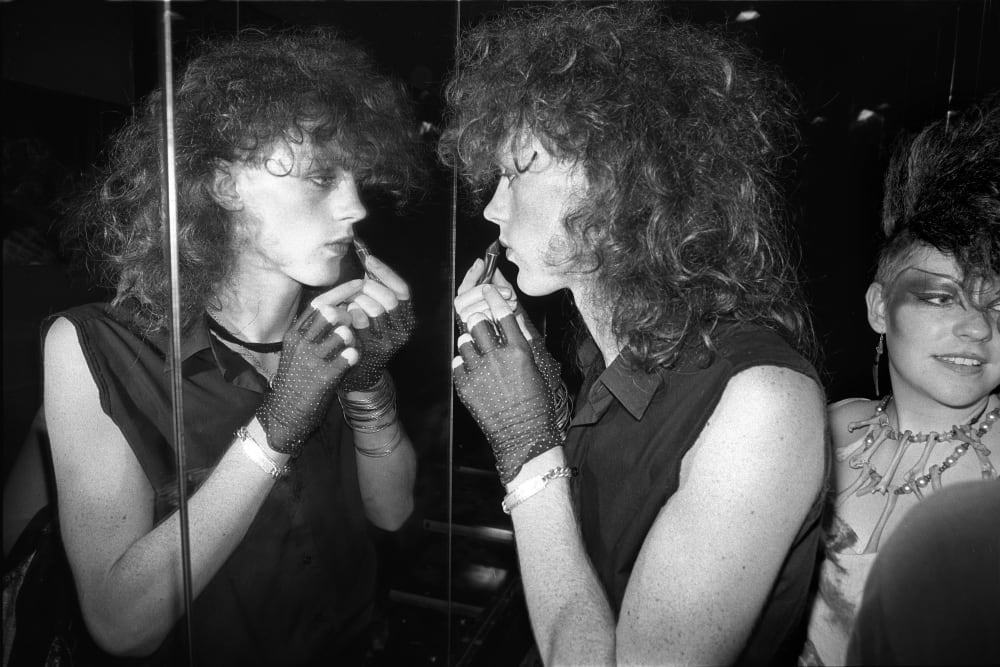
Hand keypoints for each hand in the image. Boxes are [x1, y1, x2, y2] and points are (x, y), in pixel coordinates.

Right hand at [256, 280, 361, 454]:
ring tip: (351, 345)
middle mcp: (300, 343)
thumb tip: (336, 306)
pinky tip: (352, 358)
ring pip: (342, 333)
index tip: (359, 283)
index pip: (319, 303)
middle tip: (355, 321)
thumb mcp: (297, 350)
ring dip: (353, 336)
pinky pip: (348, 357)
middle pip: (330, 313)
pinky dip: (354, 355)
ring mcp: (311, 360)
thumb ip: (313, 330)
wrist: (285, 414)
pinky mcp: (323, 377)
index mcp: (294, 333)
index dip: (342, 291)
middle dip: (348, 313)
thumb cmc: (296, 379)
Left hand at [339, 251, 414, 391]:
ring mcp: (389, 342)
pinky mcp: (373, 350)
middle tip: (353, 285)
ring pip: (374, 308)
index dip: (385, 272)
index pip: (402, 291)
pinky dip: (350, 312)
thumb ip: (375, 292)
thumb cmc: (364, 336)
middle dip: (368, 286)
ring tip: (347, 302)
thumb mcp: (375, 313)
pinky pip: (361, 321)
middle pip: (389, 298)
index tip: (369, 259)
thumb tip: (368, 260)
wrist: (360, 374)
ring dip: (357, 300)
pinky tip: (344, 314)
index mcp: (406, 318)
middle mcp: (403, 330)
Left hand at [455, 264, 571, 433]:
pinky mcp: (465, 386)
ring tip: (478, 352)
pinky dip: (463, 364)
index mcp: (519, 351)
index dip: (493, 297)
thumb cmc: (537, 403)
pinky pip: (457, 363)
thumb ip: (526, 342)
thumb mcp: (539, 368)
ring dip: (470, 343)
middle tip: (480, 324)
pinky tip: (473, 370)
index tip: (487, 289)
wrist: (524, 436)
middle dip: (478, 320)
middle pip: (478, 324)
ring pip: (464, 342)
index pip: (502, 313)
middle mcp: (497, 358)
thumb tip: (514, 319)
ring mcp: (478, 373)